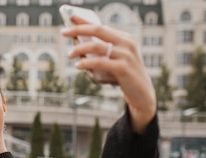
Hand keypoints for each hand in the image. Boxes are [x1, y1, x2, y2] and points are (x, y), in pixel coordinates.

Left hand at [62, 16, 156, 132]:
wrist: (142, 93)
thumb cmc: (122, 76)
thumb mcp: (112, 61)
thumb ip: (98, 53)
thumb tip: (76, 46)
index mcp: (124, 38)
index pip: (101, 26)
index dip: (85, 21)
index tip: (70, 17)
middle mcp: (126, 43)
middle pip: (98, 30)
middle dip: (79, 29)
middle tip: (63, 32)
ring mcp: (126, 55)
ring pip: (97, 46)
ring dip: (80, 49)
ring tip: (70, 54)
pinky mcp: (123, 68)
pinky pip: (100, 62)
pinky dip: (86, 63)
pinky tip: (78, 65)